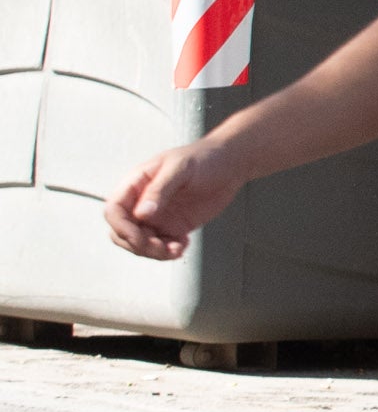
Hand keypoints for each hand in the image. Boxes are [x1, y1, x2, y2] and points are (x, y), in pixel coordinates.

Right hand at [105, 142, 243, 259]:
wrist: (229, 166)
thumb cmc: (203, 159)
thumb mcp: (180, 168)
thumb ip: (159, 189)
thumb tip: (141, 214)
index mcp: (135, 185)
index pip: (114, 211)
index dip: (121, 227)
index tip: (139, 237)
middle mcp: (141, 203)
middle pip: (122, 232)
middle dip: (137, 244)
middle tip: (162, 247)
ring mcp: (156, 217)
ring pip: (140, 243)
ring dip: (154, 252)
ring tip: (177, 249)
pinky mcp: (172, 227)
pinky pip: (161, 246)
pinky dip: (168, 252)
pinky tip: (183, 245)